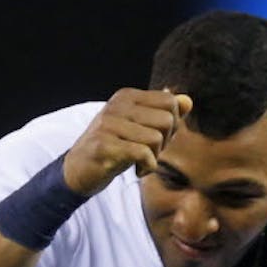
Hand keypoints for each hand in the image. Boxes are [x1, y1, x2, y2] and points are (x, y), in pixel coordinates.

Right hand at [63, 88, 192, 194]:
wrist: (79, 169)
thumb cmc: (115, 148)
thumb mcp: (141, 128)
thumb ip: (165, 114)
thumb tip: (188, 101)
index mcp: (127, 96)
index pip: (170, 102)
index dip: (172, 125)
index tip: (156, 138)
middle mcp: (117, 105)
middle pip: (167, 120)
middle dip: (165, 142)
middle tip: (148, 152)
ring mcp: (108, 124)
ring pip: (156, 138)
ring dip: (155, 157)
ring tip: (140, 162)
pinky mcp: (103, 145)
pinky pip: (143, 154)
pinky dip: (147, 167)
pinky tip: (136, 171)